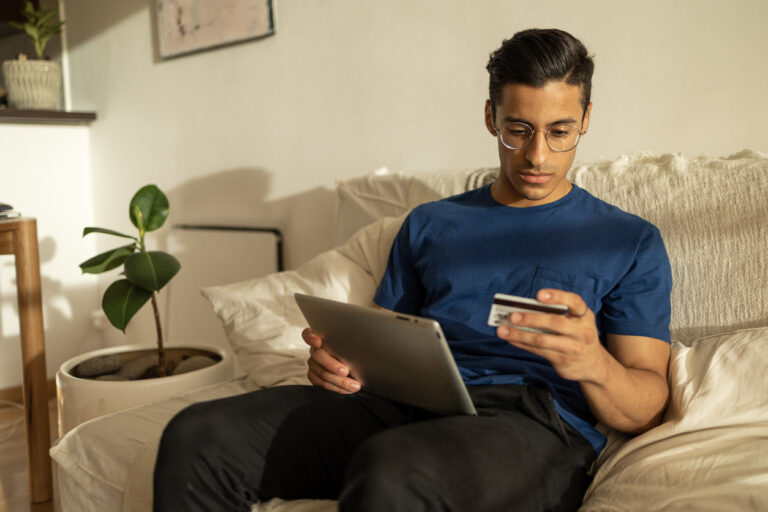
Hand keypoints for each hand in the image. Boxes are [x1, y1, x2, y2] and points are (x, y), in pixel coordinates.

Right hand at [302, 328, 360, 393]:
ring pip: (322, 373)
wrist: (350, 367)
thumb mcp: (349, 345)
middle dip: (332, 365)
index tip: (318, 342)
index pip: (308, 334)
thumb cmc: (350, 352)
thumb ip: (346, 343)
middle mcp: (314, 350)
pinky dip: (337, 388)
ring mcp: (313, 364)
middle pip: (318, 356)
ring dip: (340, 381)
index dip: (311, 337)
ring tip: (354, 385)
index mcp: (320, 337)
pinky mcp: (314, 377)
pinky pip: (323, 384)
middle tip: (345, 371)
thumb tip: (360, 343)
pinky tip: (348, 389)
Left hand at [495, 289, 609, 382]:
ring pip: (543, 340)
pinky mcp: (564, 361)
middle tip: (512, 316)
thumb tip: (522, 309)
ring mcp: (574, 348)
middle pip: (555, 322)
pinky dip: (522, 344)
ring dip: (520, 335)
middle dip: (531, 318)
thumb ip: (554, 314)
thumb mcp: (573, 322)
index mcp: (584, 315)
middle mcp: (582, 331)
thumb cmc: (576, 336)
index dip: (557, 297)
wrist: (593, 364)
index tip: (539, 295)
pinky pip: (539, 351)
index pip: (574, 302)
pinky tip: (511, 339)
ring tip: (503, 330)